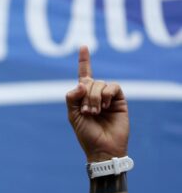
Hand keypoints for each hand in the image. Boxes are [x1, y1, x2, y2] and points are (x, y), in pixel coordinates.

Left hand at [65, 46, 128, 161]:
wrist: (103, 147)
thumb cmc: (86, 133)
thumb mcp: (72, 115)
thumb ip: (72, 97)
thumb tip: (81, 83)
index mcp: (83, 97)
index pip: (84, 75)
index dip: (84, 61)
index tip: (83, 46)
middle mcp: (96, 94)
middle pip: (89, 81)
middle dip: (86, 95)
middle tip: (87, 112)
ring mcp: (108, 96)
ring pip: (100, 84)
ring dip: (95, 97)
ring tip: (95, 112)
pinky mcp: (119, 99)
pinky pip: (113, 86)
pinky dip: (107, 94)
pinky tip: (106, 105)